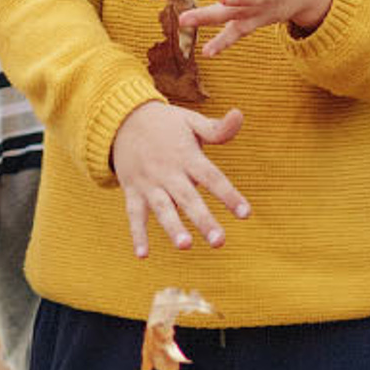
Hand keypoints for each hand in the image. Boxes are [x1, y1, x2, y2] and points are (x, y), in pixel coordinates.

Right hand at [110, 98, 249, 256]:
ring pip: (162, 209)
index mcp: (187, 156)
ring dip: (173, 227)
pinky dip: (137, 235)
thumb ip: (217, 128)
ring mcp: (149, 183)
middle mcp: (168, 172)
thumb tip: (240, 114)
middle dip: (203, 220)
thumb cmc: (166, 124)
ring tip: (185, 246)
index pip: (212, 178)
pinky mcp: (132, 191)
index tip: (246, 214)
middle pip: (188, 199)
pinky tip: (143, 255)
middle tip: (219, 241)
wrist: (122, 119)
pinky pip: (134, 215)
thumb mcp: (192, 121)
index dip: (229, 196)